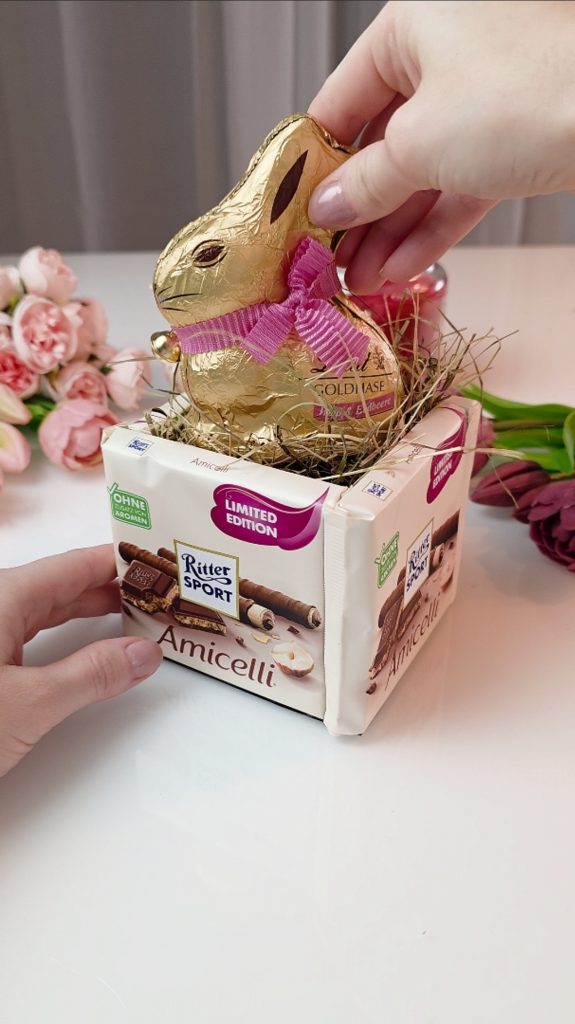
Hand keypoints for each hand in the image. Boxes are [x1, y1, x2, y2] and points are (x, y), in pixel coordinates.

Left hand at [0, 545, 162, 776]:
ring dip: (88, 616)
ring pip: (43, 613)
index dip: (118, 562)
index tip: (158, 561)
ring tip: (131, 619)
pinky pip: (27, 637)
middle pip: (60, 587)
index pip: (74, 566)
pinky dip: (64, 640)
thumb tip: (142, 653)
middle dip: (110, 590)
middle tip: (158, 595)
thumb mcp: (29, 704)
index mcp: (1, 597)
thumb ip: (92, 675)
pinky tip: (84, 650)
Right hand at [308, 0, 574, 289]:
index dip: (315, 163)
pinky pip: (458, 186)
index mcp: (411, 27)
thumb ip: (365, 182)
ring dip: (389, 230)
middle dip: (356, 210)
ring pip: (420, 173)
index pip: (341, 101)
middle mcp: (445, 55)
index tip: (297, 211)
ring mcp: (482, 99)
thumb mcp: (420, 144)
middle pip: (381, 144)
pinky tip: (399, 267)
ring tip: (358, 279)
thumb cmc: (524, 95)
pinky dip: (430, 226)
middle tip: (328, 257)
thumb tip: (325, 206)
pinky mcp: (514, 140)